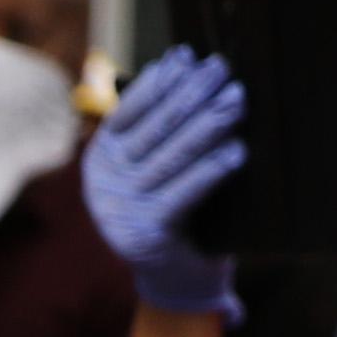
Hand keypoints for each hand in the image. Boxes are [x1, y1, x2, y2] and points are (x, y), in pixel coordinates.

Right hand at [82, 46, 250, 319]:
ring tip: (235, 102)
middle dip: (192, 95)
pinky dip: (212, 169)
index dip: (160, 81)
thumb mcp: (157, 164)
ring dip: (208, 125)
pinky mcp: (147, 234)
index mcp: (100, 157)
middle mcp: (103, 182)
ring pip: (173, 155)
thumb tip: (182, 63)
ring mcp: (122, 210)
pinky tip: (236, 152)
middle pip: (155, 128)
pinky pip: (185, 192)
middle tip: (222, 71)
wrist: (177, 280)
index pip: (129, 109)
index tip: (189, 57)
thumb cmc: (176, 211)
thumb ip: (161, 126)